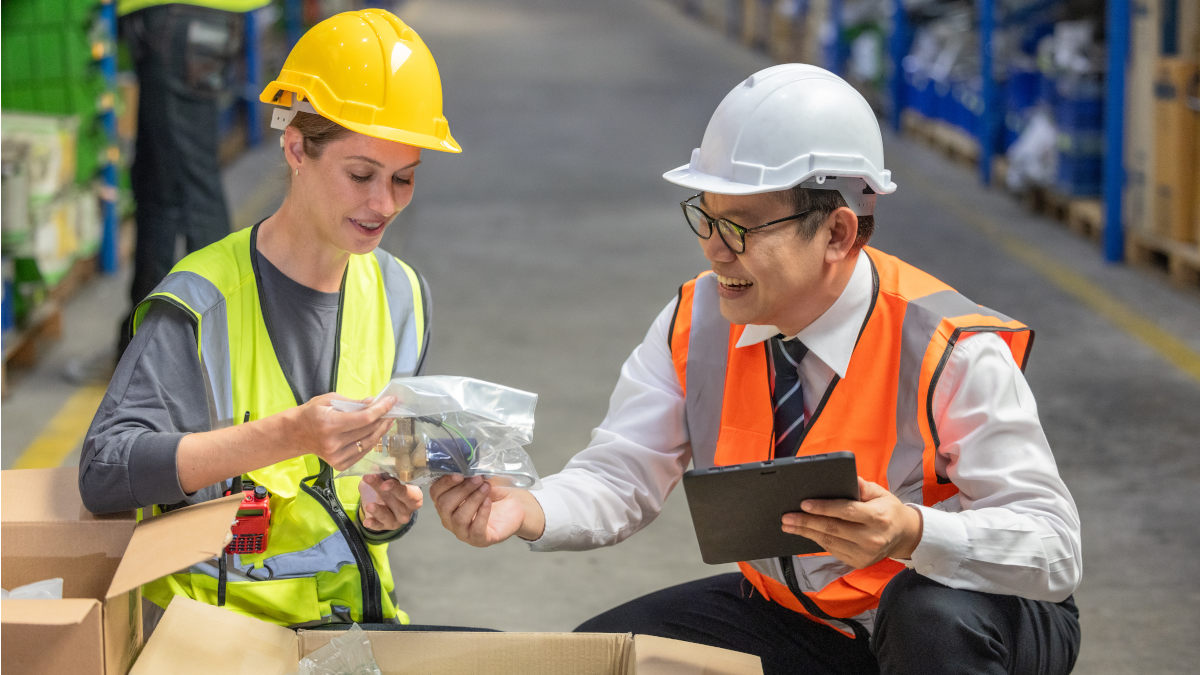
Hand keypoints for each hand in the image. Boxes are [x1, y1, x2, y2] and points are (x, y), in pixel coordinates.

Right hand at [289, 394, 397, 469]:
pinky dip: (371, 442)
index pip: (364, 418)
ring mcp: (336, 457)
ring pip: (368, 443)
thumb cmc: (312, 413)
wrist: (295, 433)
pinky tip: (376, 432)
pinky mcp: (339, 464)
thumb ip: (353, 403)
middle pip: (368, 431)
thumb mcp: (330, 400)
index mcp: (329, 424)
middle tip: (392, 409)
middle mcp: (333, 443)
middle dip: (383, 418)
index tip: (392, 401)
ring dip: (381, 430)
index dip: (381, 409)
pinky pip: (362, 453)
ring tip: (388, 419)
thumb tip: (374, 402)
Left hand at [358, 473, 421, 530]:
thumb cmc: (387, 488)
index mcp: (413, 495)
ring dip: (380, 511)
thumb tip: (376, 465)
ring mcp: (397, 519)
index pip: (411, 493)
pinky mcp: (385, 526)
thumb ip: (383, 474)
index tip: (387, 482)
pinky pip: (380, 526)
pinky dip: (373, 524)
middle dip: (391, 494)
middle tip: (381, 486)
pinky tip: (367, 521)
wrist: (379, 501)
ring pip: (390, 516)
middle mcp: (407, 509)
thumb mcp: (386, 479)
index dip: (400, 488)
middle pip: (401, 503)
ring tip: (370, 506)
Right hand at [429, 474, 541, 546]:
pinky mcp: (478, 539)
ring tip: (486, 488)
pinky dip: (482, 513)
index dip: (444, 483)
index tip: (459, 474)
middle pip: (445, 505)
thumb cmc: (494, 493)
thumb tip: (465, 462)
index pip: (435, 493)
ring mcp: (462, 531)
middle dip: (462, 490)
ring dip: (473, 499)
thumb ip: (470, 472)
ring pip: (459, 517)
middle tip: (478, 479)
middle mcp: (449, 519)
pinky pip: (475, 528)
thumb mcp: (481, 479)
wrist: (514, 507)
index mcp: (446, 502)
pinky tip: (489, 502)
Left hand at [780, 477, 922, 568]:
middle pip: (833, 529)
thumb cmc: (888, 510)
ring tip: (789, 525)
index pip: (846, 511)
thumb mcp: (880, 493)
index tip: (804, 504)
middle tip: (787, 517)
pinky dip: (817, 541)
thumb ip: (862, 486)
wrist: (904, 536)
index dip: (823, 508)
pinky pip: (833, 550)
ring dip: (806, 533)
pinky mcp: (859, 562)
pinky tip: (805, 533)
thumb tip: (847, 477)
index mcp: (878, 517)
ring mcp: (865, 553)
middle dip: (806, 522)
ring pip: (829, 542)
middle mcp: (872, 538)